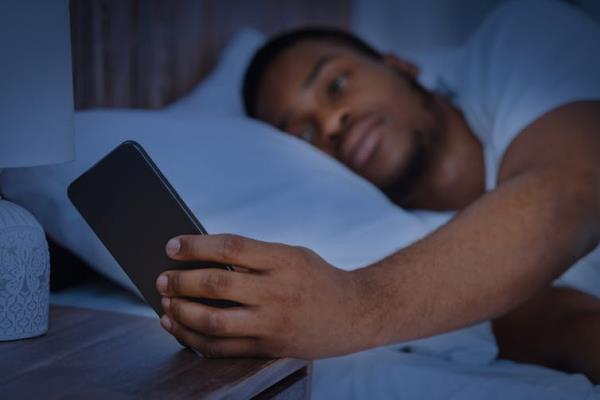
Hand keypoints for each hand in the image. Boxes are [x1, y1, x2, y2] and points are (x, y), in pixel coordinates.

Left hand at [155, 234, 377, 358]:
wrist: (356, 313)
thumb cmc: (317, 278)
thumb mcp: (291, 255)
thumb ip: (254, 256)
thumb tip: (201, 259)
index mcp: (283, 260)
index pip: (230, 248)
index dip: (196, 246)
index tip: (171, 245)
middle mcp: (277, 292)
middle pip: (216, 286)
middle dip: (180, 282)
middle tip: (161, 279)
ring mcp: (273, 323)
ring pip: (213, 322)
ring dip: (181, 313)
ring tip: (164, 304)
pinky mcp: (269, 348)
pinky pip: (222, 348)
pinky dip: (193, 339)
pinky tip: (178, 327)